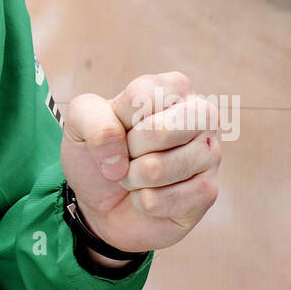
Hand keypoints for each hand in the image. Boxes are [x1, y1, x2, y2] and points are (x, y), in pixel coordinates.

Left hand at [60, 72, 219, 258]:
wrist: (103, 200)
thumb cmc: (100, 150)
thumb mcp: (80, 121)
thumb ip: (93, 120)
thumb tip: (118, 160)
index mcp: (174, 87)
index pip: (141, 97)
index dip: (116, 120)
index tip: (118, 127)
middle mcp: (201, 114)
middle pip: (159, 131)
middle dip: (127, 150)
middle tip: (127, 154)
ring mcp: (210, 153)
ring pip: (158, 169)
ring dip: (131, 179)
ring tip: (136, 175)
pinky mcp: (208, 192)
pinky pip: (164, 200)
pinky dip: (143, 202)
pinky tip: (149, 195)